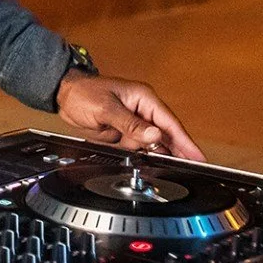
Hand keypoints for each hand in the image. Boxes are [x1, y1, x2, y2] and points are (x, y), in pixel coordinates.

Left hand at [56, 72, 205, 160]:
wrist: (63, 96)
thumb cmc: (84, 92)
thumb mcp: (107, 108)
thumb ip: (130, 124)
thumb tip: (154, 135)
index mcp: (144, 98)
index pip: (170, 123)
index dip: (185, 141)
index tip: (198, 156)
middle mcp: (143, 111)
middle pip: (166, 135)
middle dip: (177, 151)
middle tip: (193, 168)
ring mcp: (134, 123)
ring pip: (152, 144)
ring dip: (157, 155)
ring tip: (170, 169)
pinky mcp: (124, 132)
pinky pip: (137, 147)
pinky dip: (141, 155)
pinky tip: (148, 164)